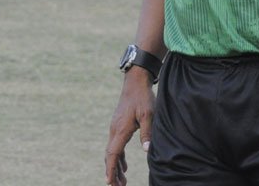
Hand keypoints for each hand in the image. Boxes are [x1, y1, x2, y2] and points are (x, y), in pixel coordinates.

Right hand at [105, 69, 154, 185]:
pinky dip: (118, 158)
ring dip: (116, 167)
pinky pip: (116, 145)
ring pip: (112, 151)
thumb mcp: (148, 114)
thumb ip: (147, 132)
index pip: (113, 154)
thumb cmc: (142, 98)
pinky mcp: (118, 125)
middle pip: (110, 155)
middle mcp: (114, 130)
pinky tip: (123, 166)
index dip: (111, 169)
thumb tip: (147, 150)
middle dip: (112, 172)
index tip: (110, 182)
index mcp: (120, 129)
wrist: (135, 82)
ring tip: (122, 181)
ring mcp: (115, 127)